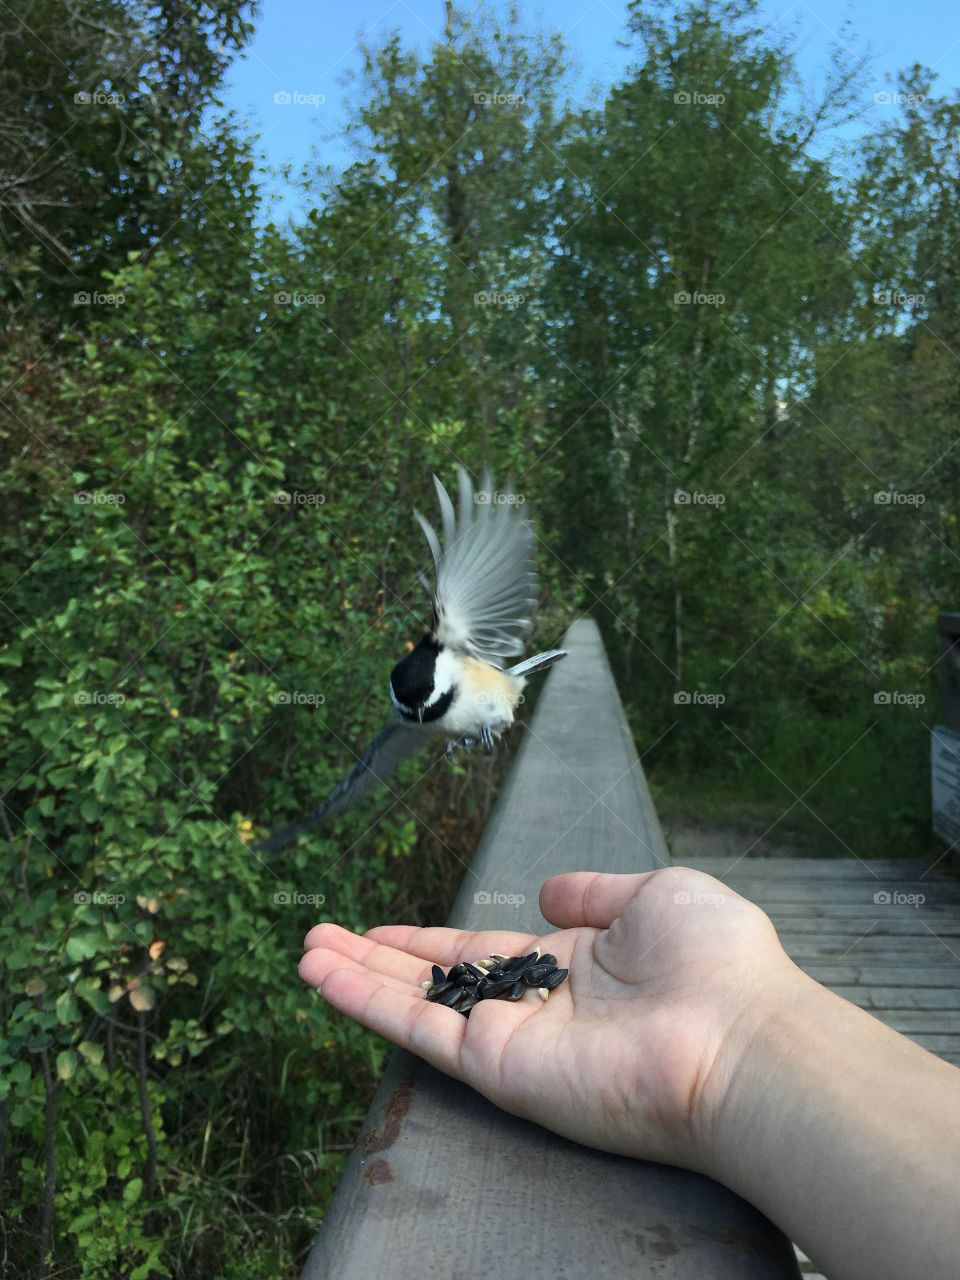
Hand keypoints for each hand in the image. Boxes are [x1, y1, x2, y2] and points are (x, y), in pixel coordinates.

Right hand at [298, 866, 806, 1172]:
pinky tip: (322, 977)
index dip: (431, 937)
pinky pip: (419, 1031)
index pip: (484, 949)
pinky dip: (364, 1003)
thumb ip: (595, 892)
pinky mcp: (499, 1068)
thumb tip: (549, 890)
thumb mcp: (655, 893)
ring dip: (356, 979)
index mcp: (573, 964)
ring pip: (415, 1005)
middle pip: (437, 978)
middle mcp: (535, 1005)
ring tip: (302, 953)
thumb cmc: (715, 962)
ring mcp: (513, 1039)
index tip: (385, 928)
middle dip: (378, 959)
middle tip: (321, 938)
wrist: (740, 1040)